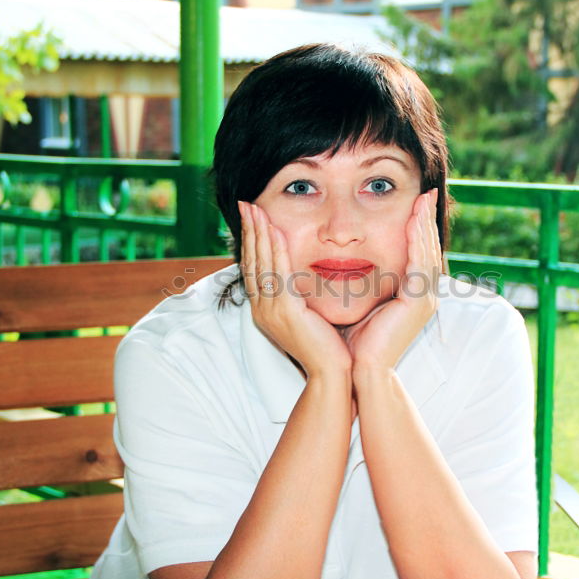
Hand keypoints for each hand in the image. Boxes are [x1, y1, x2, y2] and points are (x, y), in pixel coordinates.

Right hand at [240, 201, 352, 378]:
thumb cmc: (327, 347)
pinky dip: (276, 249)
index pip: (254, 268)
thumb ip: (301, 295)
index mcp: (265, 310)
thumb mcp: (307, 316)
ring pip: (261, 263)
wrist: (332, 373)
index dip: (252, 242)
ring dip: (258, 233)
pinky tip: (276, 230)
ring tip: (255, 209)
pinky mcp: (285, 311)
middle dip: (249, 231)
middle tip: (246, 205)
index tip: (253, 218)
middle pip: (251, 262)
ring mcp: (270, 311)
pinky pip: (278, 273)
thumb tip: (304, 276)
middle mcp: (261, 309)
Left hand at [341, 189, 441, 372]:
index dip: (418, 229)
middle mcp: (425, 296)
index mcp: (414, 297)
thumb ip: (365, 284)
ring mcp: (425, 300)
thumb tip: (348, 261)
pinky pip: (420, 263)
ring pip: (428, 253)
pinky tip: (414, 220)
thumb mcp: (363, 304)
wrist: (361, 371)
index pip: (419, 255)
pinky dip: (418, 240)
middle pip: (429, 249)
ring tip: (423, 200)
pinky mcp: (418, 302)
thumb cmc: (355, 343)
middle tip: (427, 193)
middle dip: (427, 220)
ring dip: (425, 224)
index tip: (415, 204)